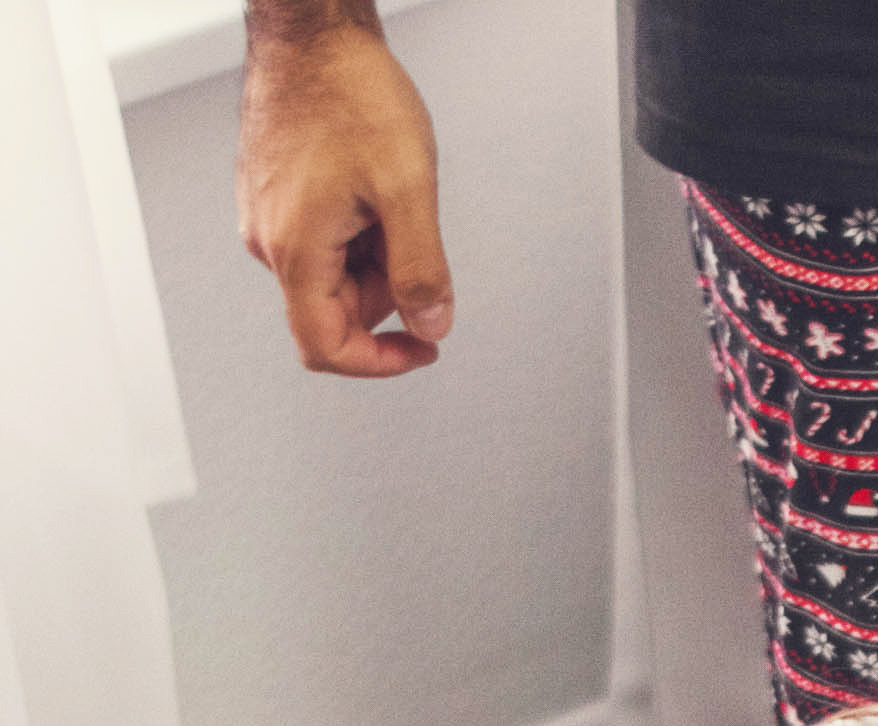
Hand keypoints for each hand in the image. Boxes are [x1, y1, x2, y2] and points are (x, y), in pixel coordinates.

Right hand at [238, 22, 452, 377]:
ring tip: (384, 192)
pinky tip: (366, 183)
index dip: (380, 362)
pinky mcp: (271, 195)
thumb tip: (431, 325)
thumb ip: (422, 269)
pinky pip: (321, 239)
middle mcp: (269, 238)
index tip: (421, 347)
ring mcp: (266, 215)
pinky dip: (356, 228)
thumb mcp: (407, 187)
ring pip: (332, 273)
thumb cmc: (349, 90)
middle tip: (408, 230)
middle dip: (385, 287)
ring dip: (372, 254)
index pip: (326, 348)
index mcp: (294, 249)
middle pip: (336, 310)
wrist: (313, 29)